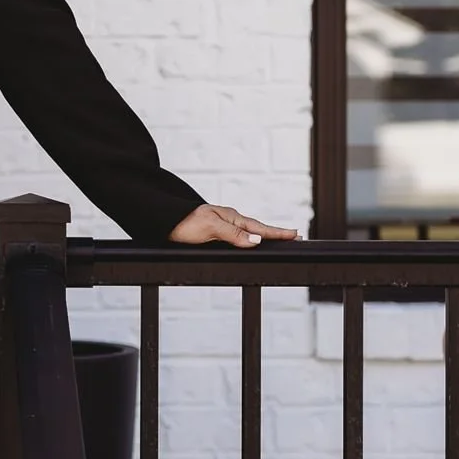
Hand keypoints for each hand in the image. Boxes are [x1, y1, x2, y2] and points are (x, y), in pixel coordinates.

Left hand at [169, 204, 299, 248]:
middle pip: (258, 228)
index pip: (260, 227)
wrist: (164, 222)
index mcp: (232, 217)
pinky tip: (251, 241)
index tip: (295, 234)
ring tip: (279, 238)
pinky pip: (238, 236)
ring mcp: (222, 226)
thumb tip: (257, 239)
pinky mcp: (214, 233)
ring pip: (249, 231)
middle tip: (294, 236)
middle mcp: (229, 220)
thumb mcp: (211, 227)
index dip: (277, 232)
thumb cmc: (185, 223)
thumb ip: (234, 234)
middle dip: (276, 233)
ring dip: (264, 235)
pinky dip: (250, 238)